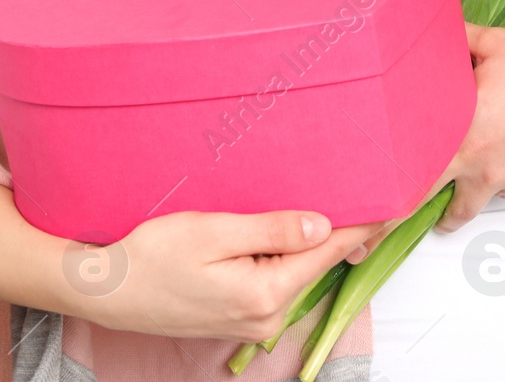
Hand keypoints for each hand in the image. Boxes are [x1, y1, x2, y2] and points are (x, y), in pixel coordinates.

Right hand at [78, 208, 381, 342]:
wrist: (111, 291)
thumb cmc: (154, 257)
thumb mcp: (214, 232)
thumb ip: (272, 230)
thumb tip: (324, 226)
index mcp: (267, 292)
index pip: (330, 250)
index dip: (363, 222)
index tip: (393, 200)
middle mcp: (268, 314)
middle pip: (319, 262)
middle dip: (340, 226)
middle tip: (363, 184)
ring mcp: (254, 319)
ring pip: (299, 271)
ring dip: (312, 239)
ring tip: (330, 199)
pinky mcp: (240, 315)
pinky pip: (279, 280)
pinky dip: (289, 254)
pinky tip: (288, 230)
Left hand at [351, 25, 504, 257]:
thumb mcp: (494, 43)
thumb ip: (454, 40)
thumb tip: (423, 27)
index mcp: (458, 126)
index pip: (408, 171)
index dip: (377, 197)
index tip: (351, 210)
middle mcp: (474, 160)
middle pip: (421, 200)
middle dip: (389, 225)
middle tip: (360, 246)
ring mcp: (499, 178)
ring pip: (460, 205)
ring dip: (444, 210)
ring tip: (428, 217)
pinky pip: (490, 189)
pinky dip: (481, 183)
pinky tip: (487, 162)